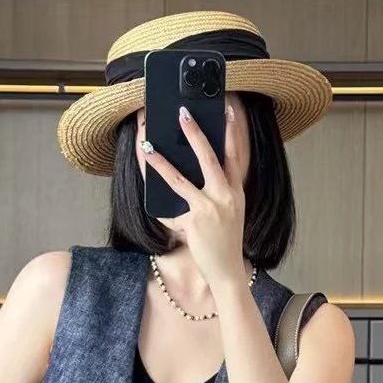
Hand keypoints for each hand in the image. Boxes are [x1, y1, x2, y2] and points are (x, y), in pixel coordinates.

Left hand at [138, 97, 249, 292]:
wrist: (227, 270)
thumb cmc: (224, 241)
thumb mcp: (227, 213)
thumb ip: (212, 193)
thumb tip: (184, 171)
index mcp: (236, 192)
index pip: (235, 155)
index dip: (232, 132)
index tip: (228, 112)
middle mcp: (226, 196)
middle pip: (210, 157)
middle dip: (195, 134)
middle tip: (183, 113)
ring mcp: (210, 208)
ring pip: (181, 179)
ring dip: (161, 160)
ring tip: (148, 145)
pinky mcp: (195, 221)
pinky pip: (170, 208)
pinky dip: (157, 201)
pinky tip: (147, 188)